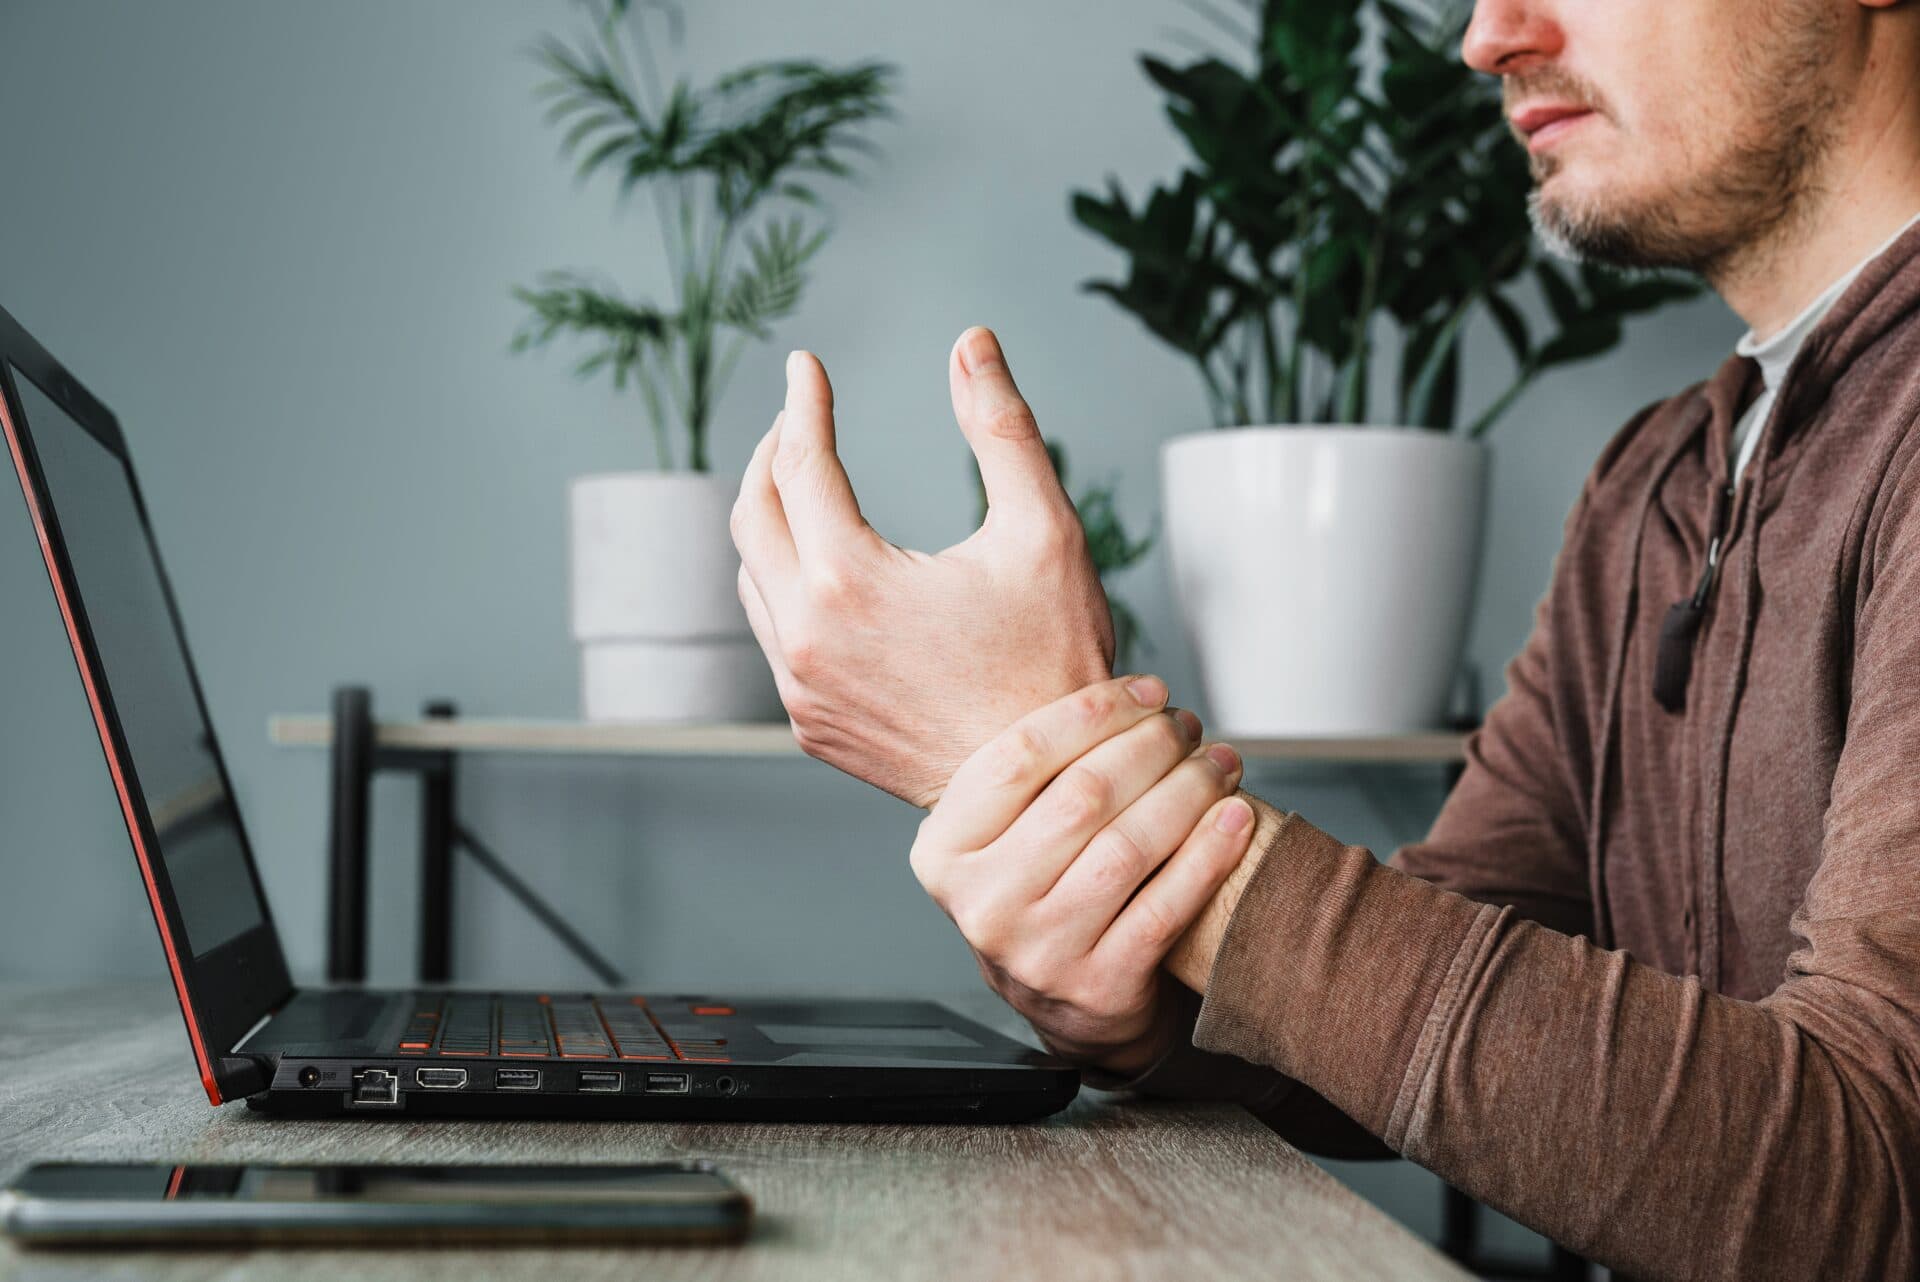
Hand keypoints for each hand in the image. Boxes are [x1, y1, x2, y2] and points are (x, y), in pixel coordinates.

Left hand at [730, 328, 1113, 806]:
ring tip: (809, 486)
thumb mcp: (1044, 530)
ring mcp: (801, 689)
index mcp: (850, 580)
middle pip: (752, 512)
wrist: (1049, 788)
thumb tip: (971, 344)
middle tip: (801, 419)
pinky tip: (825, 572)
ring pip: (752, 576)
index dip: (805, 403)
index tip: (809, 366)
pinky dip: (785, 585)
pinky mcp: (810, 724)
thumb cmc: (1056, 663)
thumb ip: (1002, 427)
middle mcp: (806, 636)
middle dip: (773, 453)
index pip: (801, 461)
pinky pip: (774, 635)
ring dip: (772, 520)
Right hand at [909, 674, 1256, 1077]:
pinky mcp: (1097, 987)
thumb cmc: (1043, 884)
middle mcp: (981, 903)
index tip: (1149, 690)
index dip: (1093, 712)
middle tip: (1189, 725)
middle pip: (1081, 796)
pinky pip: (1166, 905)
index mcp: (944, 849)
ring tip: (1221, 762)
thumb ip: (1036, 765)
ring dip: (1188, 792)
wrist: (1062, 997)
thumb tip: (1108, 667)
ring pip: (1128, 847)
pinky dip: (1210, 853)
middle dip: (1151, 746)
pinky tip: (1237, 817)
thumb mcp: (1006, 828)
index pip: (1017, 755)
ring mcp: (1036, 951)